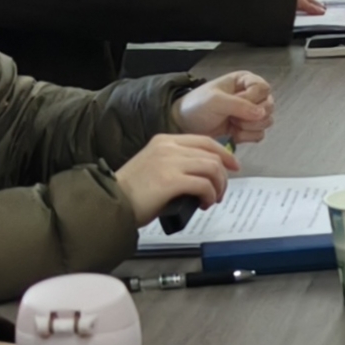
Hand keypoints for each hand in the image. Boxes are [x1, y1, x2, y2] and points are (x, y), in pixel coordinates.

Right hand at [118, 132, 236, 224]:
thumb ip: (176, 163)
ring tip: (212, 199)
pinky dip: (210, 195)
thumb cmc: (131, 191)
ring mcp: (169, 162)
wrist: (111, 202)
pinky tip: (204, 204)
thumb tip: (201, 175)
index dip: (224, 153)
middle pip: (212, 155)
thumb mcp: (154, 166)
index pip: (204, 141)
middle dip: (223, 176)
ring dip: (218, 186)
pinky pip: (204, 185)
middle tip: (220, 192)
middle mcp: (168, 147)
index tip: (233, 166)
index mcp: (164, 141)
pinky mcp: (170, 180)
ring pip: (212, 168)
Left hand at [176, 72, 272, 146]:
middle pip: (269, 106)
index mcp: (244, 81)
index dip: (253, 98)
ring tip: (232, 123)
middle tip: (233, 116)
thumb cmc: (196, 106)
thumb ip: (239, 105)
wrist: (185, 124)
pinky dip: (247, 136)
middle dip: (252, 115)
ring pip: (266, 121)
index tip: (237, 102)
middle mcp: (251, 95)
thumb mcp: (215, 100)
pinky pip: (259, 134)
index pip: (264, 88)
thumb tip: (261, 113)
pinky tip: (233, 133)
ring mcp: (250, 113)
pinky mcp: (248, 129)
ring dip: (249, 127)